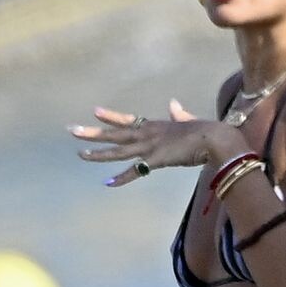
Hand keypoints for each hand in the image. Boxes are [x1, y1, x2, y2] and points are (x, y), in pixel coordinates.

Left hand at [70, 101, 241, 185]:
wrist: (214, 139)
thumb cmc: (205, 131)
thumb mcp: (188, 120)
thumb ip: (178, 114)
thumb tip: (173, 104)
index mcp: (154, 125)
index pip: (127, 120)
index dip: (111, 117)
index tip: (95, 112)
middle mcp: (147, 134)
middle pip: (115, 134)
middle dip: (92, 133)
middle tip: (71, 130)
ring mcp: (150, 146)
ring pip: (119, 151)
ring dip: (99, 153)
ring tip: (80, 154)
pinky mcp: (156, 160)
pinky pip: (135, 171)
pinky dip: (121, 178)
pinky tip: (108, 182)